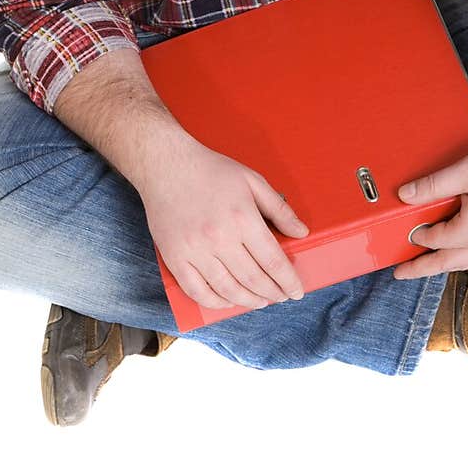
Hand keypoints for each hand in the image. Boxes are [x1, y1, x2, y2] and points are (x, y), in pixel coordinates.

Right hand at [138, 133, 310, 311]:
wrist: (166, 165)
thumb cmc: (211, 170)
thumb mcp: (252, 180)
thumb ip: (279, 208)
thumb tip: (301, 232)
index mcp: (242, 218)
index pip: (273, 261)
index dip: (288, 281)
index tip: (296, 291)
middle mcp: (219, 238)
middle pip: (253, 280)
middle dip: (273, 293)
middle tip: (281, 296)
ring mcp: (195, 251)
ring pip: (228, 290)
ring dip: (249, 301)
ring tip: (261, 301)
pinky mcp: (175, 257)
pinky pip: (197, 291)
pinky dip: (216, 302)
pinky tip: (228, 301)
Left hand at [392, 132, 467, 279]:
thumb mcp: (466, 170)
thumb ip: (433, 186)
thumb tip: (404, 195)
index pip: (437, 240)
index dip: (419, 235)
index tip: (407, 233)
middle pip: (450, 262)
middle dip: (424, 268)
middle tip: (402, 273)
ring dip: (449, 265)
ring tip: (433, 266)